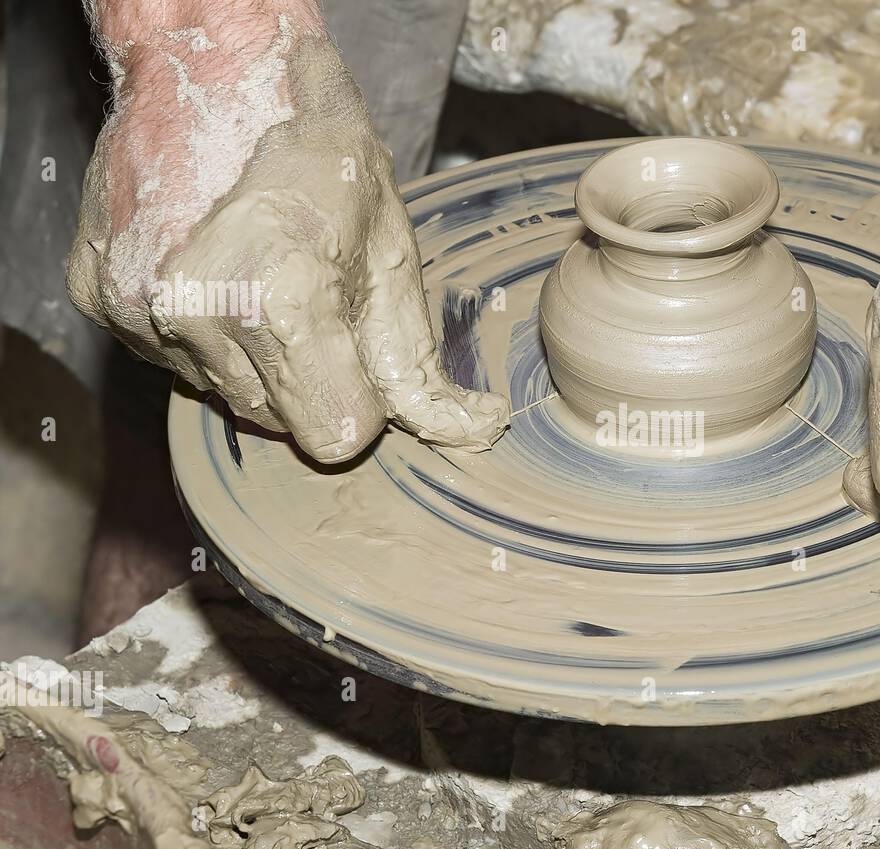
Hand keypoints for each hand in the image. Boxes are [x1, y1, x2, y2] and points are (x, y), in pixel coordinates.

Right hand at [67, 9, 507, 461]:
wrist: (216, 74)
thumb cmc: (322, 160)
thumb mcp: (393, 255)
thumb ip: (421, 361)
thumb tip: (475, 432)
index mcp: (283, 300)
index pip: (337, 437)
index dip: (359, 400)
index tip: (355, 348)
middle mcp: (199, 313)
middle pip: (280, 422)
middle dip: (308, 379)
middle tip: (308, 301)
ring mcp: (138, 307)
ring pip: (226, 397)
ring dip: (255, 359)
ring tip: (261, 280)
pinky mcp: (99, 300)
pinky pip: (172, 364)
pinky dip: (203, 336)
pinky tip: (216, 272)